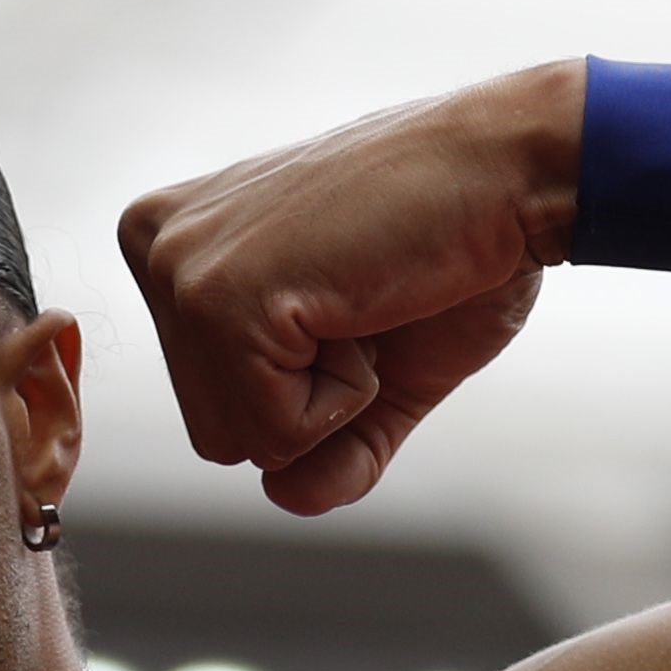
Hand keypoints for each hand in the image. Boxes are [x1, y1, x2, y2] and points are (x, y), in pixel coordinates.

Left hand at [114, 61, 581, 517]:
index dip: (309, 384)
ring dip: (330, 394)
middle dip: (311, 397)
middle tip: (363, 297)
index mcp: (174, 248)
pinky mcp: (215, 297)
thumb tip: (284, 498)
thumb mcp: (379, 375)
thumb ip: (326, 450)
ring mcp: (177, 269)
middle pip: (217, 434)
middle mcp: (155, 245)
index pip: (216, 408)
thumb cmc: (454, 254)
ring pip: (237, 441)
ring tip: (361, 295)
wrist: (516, 171)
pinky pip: (274, 431)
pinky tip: (363, 301)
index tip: (352, 293)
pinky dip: (345, 393)